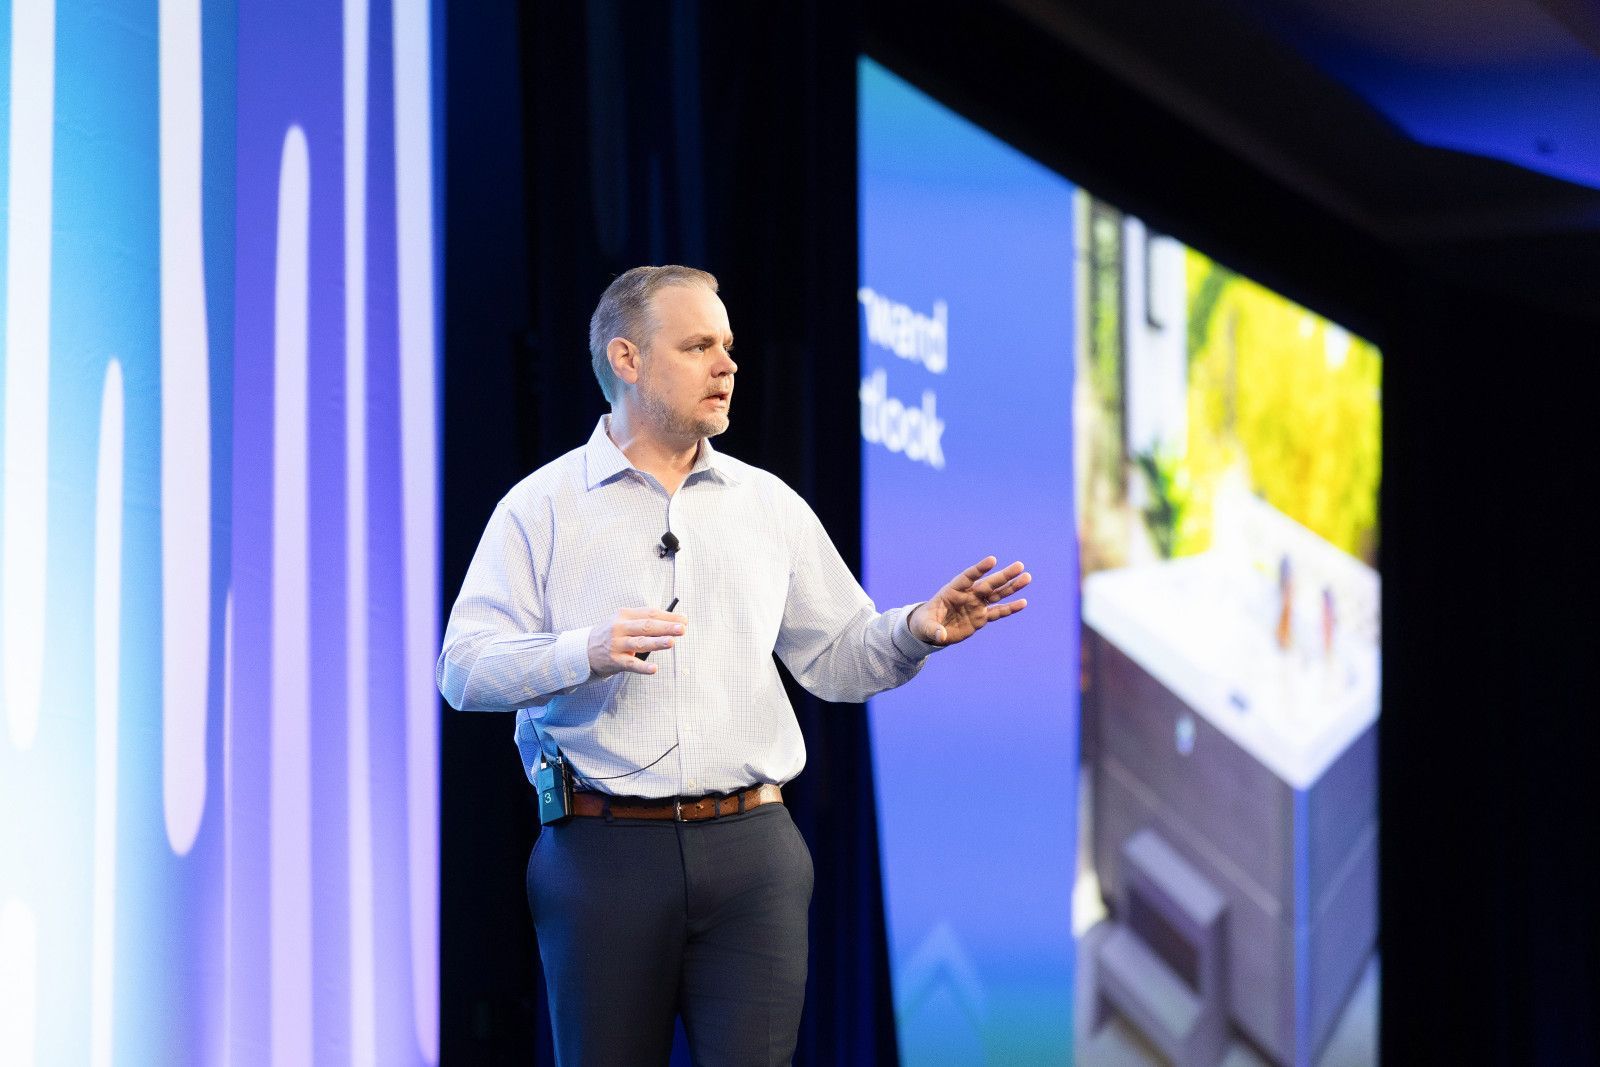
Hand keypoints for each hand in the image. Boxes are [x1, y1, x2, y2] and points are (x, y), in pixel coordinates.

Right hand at [586, 608, 687, 677]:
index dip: (667, 616)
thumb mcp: (622, 622)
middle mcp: (620, 628)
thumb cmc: (611, 635)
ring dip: (656, 642)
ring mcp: (616, 645)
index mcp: (624, 615)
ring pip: (640, 643)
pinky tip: (654, 668)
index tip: (684, 619)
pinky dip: (643, 667)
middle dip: (665, 627)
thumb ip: (642, 621)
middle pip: (646, 626)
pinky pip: (631, 664)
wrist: (583, 650)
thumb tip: (671, 623)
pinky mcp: (615, 661)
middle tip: (682, 628)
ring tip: (671, 642)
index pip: (649, 614)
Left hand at [909, 556, 1029, 646]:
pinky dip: (1010, 608)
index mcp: (953, 590)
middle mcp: (968, 595)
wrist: (931, 630)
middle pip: (988, 583)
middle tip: (1019, 565)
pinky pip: (998, 612)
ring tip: (1027, 577)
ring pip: (997, 594)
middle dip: (1003, 575)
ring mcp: (976, 605)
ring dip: (1012, 587)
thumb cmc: (925, 623)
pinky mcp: (981, 617)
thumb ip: (933, 629)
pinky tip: (1023, 603)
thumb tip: (941, 637)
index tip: (993, 560)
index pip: (968, 577)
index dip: (980, 569)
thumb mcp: (925, 626)